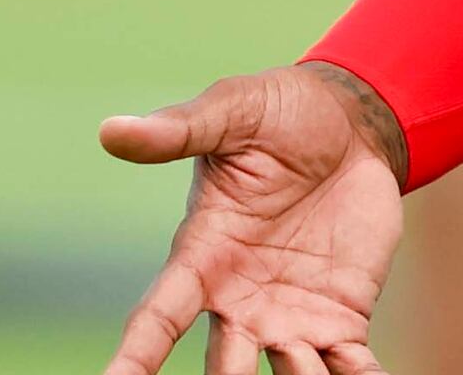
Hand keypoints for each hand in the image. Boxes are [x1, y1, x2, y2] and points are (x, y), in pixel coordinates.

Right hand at [99, 63, 408, 374]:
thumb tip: (110, 129)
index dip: (133, 358)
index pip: (157, 318)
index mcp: (202, 257)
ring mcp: (289, 317)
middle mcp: (239, 302)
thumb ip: (178, 130)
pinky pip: (350, 367)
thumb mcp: (231, 112)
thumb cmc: (279, 114)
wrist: (352, 125)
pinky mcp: (341, 318)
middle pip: (223, 368)